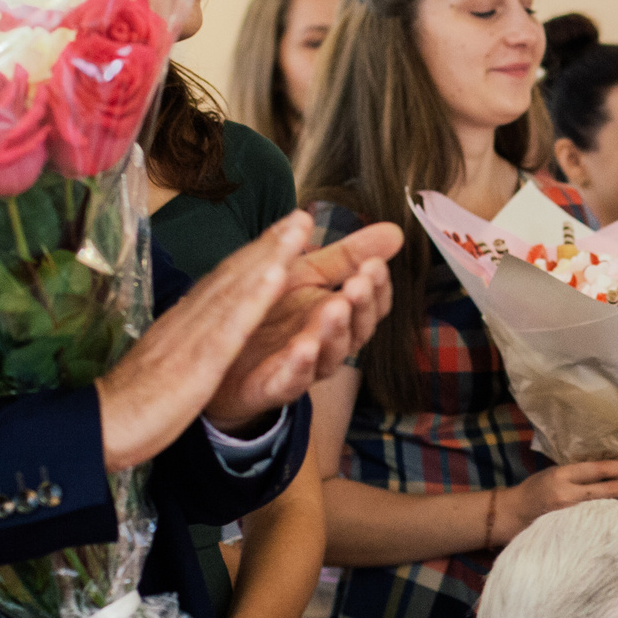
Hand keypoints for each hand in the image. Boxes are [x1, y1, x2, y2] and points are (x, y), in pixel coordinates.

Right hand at [99, 213, 338, 469]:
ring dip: (270, 255)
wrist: (102, 422)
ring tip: (297, 228)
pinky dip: (255, 297)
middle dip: (270, 242)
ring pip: (237, 288)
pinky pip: (231, 324)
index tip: (283, 230)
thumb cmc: (132, 398)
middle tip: (301, 215)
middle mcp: (191, 318)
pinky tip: (278, 276)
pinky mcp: (199, 360)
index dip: (254, 254)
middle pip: (234, 274)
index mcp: (186, 321)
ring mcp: (195, 335)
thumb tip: (194, 326)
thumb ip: (182, 340)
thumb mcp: (164, 363)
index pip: (224, 281)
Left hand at [201, 218, 400, 432]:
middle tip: (359, 283)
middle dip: (360, 305)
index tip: (375, 264)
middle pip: (357, 329)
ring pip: (330, 355)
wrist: (222, 354)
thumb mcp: (306, 273)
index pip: (371, 304)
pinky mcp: (273, 387)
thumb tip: (395, 230)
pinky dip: (300, 366)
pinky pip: (291, 381)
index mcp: (337, 314)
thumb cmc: (270, 311)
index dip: (377, 286)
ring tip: (336, 307)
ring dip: (335, 331)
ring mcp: (303, 368)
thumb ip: (346, 255)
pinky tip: (304, 347)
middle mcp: (327, 343)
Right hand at [503, 460, 617, 537]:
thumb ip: (578, 472)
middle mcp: (567, 496)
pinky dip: (611, 513)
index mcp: (561, 477)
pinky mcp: (573, 529)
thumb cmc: (536, 488)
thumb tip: (608, 470)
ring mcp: (571, 515)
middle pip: (606, 490)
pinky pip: (598, 520)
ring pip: (605, 507)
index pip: (597, 470)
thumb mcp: (554, 472)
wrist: (517, 513)